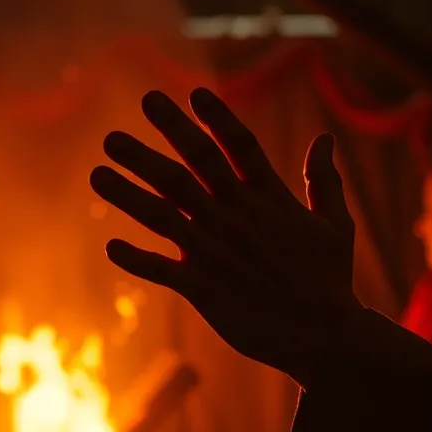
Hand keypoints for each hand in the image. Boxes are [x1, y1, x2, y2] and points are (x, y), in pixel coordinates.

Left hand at [90, 88, 358, 387]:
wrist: (325, 337)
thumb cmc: (331, 280)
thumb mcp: (334, 226)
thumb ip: (324, 181)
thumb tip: (324, 138)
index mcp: (269, 200)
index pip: (239, 147)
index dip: (216, 119)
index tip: (192, 93)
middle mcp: (237, 218)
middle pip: (191, 168)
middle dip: (163, 136)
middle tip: (139, 106)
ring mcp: (216, 252)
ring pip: (163, 213)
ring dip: (128, 190)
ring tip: (98, 170)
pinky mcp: (203, 288)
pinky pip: (161, 270)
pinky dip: (136, 258)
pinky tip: (110, 246)